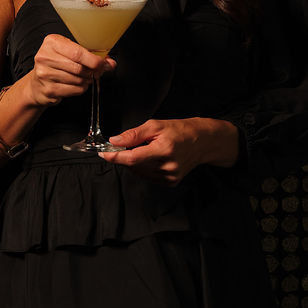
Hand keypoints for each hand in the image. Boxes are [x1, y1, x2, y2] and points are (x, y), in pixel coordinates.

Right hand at [29, 33, 113, 106]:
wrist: (37, 83)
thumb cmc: (57, 64)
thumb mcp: (70, 52)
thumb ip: (90, 55)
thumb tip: (110, 63)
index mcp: (52, 42)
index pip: (77, 53)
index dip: (94, 61)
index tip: (103, 64)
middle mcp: (45, 57)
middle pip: (79, 68)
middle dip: (92, 71)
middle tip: (96, 72)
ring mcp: (45, 74)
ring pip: (78, 80)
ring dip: (86, 81)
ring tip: (83, 78)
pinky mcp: (48, 90)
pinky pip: (74, 90)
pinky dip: (80, 89)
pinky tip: (76, 85)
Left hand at [99, 118, 237, 185]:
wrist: (203, 142)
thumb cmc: (181, 130)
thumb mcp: (156, 125)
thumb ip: (134, 134)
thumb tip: (115, 141)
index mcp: (164, 150)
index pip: (132, 158)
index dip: (115, 156)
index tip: (104, 153)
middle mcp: (167, 167)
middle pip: (134, 166)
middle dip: (125, 156)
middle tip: (127, 145)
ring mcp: (169, 177)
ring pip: (139, 172)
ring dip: (134, 162)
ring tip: (146, 149)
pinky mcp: (171, 183)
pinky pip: (148, 177)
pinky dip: (143, 168)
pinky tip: (152, 158)